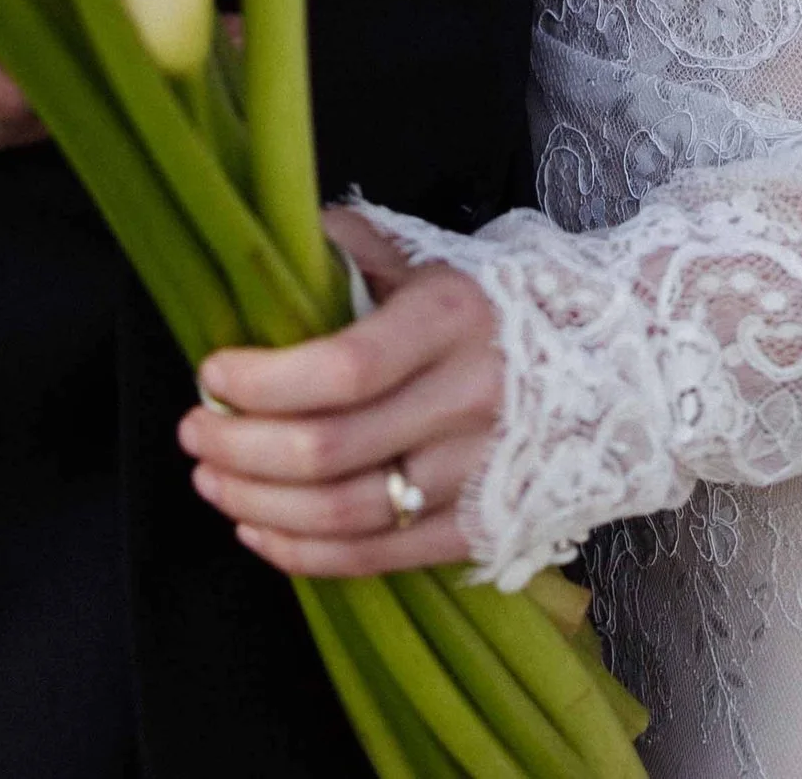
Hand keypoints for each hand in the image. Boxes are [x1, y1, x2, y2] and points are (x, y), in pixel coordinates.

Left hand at [181, 205, 502, 575]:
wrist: (607, 369)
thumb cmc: (494, 307)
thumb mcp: (433, 258)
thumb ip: (352, 247)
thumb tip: (268, 243)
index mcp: (452, 320)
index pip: (344, 367)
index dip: (265, 380)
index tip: (212, 373)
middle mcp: (466, 401)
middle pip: (329, 450)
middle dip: (240, 446)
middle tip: (195, 430)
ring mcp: (472, 476)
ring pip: (341, 514)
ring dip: (256, 502)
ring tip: (211, 478)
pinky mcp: (473, 533)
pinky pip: (371, 558)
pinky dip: (300, 552)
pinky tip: (257, 527)